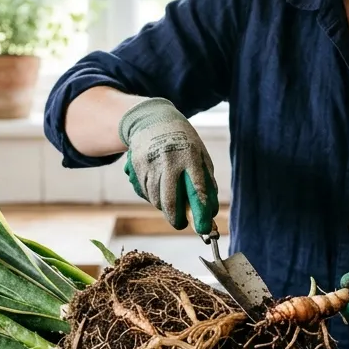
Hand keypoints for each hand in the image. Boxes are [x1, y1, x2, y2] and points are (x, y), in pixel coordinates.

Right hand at [118, 97, 218, 233]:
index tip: (202, 228)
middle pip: (170, 201)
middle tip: (180, 223)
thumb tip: (210, 210)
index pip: (197, 189)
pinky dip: (153, 198)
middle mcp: (169, 160)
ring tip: (171, 203)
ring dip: (164, 208)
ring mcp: (151, 163)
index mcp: (190, 157)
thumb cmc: (183, 141)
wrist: (153, 120)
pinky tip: (158, 190)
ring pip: (156, 200)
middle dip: (176, 219)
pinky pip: (145, 192)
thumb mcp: (200, 155)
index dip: (200, 212)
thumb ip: (206, 181)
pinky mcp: (137, 167)